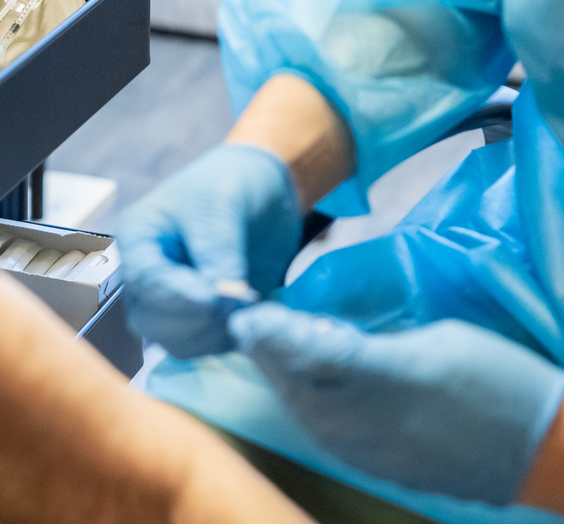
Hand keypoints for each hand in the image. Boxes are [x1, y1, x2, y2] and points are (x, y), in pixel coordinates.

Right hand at [115, 144, 302, 357]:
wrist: (260, 189)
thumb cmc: (232, 184)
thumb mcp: (222, 206)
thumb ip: (219, 251)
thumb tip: (222, 297)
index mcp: (139, 237)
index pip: (144, 279)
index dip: (177, 296)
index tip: (217, 300)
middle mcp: (146, 273)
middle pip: (150, 318)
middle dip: (195, 321)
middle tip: (239, 305)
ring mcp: (170, 297)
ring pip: (171, 339)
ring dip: (210, 336)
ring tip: (247, 311)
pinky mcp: (198, 315)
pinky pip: (198, 344)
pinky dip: (223, 341)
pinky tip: (249, 320)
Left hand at [230, 302, 563, 505]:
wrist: (541, 450)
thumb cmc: (494, 378)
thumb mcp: (434, 339)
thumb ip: (367, 338)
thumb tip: (325, 331)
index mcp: (374, 377)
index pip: (302, 349)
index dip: (267, 329)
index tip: (241, 309)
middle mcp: (356, 420)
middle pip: (288, 380)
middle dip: (264, 350)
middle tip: (247, 321)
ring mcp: (359, 450)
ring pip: (298, 408)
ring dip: (279, 376)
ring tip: (267, 346)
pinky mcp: (369, 466)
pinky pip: (320, 429)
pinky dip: (303, 402)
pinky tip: (303, 382)